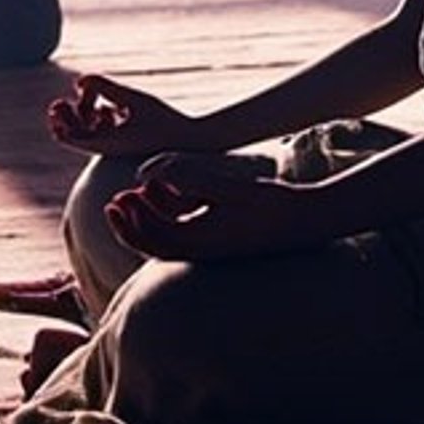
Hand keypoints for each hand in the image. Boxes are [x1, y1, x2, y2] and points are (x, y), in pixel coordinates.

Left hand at [48, 73, 200, 158]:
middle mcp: (110, 150)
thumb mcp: (134, 98)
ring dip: (86, 117)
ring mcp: (119, 148)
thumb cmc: (164, 120)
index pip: (70, 139)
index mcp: (107, 144)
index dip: (60, 121)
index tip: (58, 103)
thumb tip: (78, 80)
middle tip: (59, 102)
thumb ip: (106, 87)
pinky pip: (107, 135)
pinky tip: (105, 109)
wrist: (193, 142)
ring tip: (85, 98)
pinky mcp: (129, 144)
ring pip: (92, 135)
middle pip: (78, 137)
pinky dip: (101, 121)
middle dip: (69, 118)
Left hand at [105, 157, 326, 261]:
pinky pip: (187, 230)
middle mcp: (203, 251)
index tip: (115, 201)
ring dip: (150, 217)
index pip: (153, 242)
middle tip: (116, 200)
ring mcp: (212, 246)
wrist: (308, 220)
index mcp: (202, 245)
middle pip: (155, 245)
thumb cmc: (272, 205)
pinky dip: (171, 213)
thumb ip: (188, 177)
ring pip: (169, 237)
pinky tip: (166, 189)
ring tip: (136, 191)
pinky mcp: (222, 238)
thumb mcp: (228, 187)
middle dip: (132, 224)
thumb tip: (146, 173)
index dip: (128, 225)